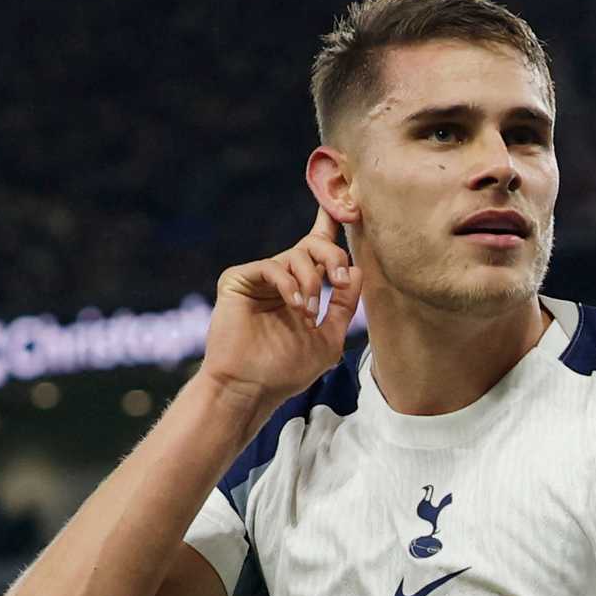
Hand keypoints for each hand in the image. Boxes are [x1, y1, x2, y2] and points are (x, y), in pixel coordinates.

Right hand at [199, 207, 361, 404]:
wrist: (251, 389)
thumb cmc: (287, 370)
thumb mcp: (329, 338)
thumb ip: (343, 305)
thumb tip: (357, 269)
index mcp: (302, 288)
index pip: (320, 250)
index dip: (332, 224)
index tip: (349, 206)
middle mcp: (281, 278)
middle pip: (313, 245)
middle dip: (333, 256)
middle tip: (340, 281)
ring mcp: (259, 278)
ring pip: (296, 255)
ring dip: (312, 282)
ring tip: (309, 313)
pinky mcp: (238, 280)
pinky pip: (271, 266)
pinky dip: (289, 284)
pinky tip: (295, 307)